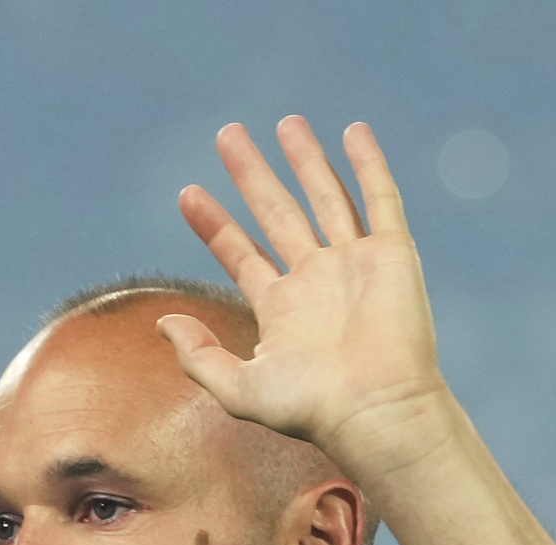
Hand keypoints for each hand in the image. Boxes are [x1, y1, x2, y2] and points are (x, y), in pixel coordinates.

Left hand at [164, 119, 454, 480]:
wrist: (377, 410)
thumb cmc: (313, 410)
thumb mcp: (240, 389)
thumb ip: (198, 357)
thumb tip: (162, 323)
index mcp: (282, 310)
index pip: (241, 254)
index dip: (215, 225)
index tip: (188, 194)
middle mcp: (317, 282)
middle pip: (278, 213)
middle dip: (252, 174)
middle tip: (227, 135)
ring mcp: (355, 266)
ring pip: (326, 198)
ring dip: (306, 160)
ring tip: (286, 123)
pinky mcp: (393, 256)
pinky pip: (380, 200)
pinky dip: (369, 165)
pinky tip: (354, 132)